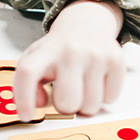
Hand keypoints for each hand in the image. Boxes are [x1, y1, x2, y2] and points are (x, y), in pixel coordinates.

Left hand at [12, 0, 125, 121]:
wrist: (86, 23)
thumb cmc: (57, 50)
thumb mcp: (35, 60)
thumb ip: (27, 83)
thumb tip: (38, 103)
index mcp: (45, 51)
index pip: (27, 73)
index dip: (23, 98)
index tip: (25, 116)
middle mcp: (70, 51)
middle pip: (66, 103)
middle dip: (64, 107)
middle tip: (64, 94)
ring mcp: (96, 55)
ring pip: (90, 107)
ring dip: (84, 104)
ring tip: (80, 87)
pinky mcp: (116, 60)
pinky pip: (110, 99)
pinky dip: (103, 97)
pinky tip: (95, 81)